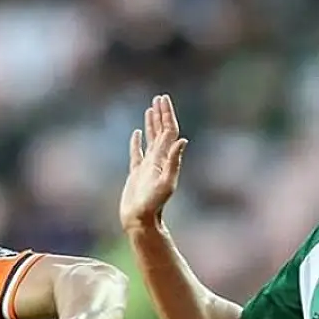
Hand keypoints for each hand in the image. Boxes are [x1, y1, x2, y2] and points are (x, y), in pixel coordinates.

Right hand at [119, 94, 188, 231]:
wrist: (141, 220)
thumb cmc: (153, 205)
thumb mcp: (166, 183)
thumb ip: (174, 161)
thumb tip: (182, 139)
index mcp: (165, 159)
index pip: (169, 131)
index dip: (167, 115)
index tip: (164, 100)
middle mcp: (158, 160)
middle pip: (161, 132)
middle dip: (161, 114)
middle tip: (159, 98)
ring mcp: (147, 166)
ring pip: (151, 139)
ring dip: (151, 124)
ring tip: (150, 109)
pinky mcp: (137, 173)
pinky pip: (137, 153)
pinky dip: (137, 141)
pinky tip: (137, 133)